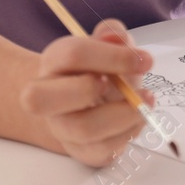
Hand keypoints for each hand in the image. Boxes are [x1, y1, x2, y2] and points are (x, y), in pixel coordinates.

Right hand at [21, 18, 156, 166]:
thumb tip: (115, 37)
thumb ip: (113, 34)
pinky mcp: (80, 151)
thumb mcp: (109, 44)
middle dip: (87, 90)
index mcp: (54, 61)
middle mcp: (47, 96)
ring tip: (144, 104)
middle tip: (125, 87)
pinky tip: (137, 119)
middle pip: (40, 99)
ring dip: (122, 116)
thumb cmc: (102, 68)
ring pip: (80, 129)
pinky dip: (127, 134)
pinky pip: (100, 150)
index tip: (145, 61)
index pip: (71, 55)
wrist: (90, 102)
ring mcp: (60, 127)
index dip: (112, 57)